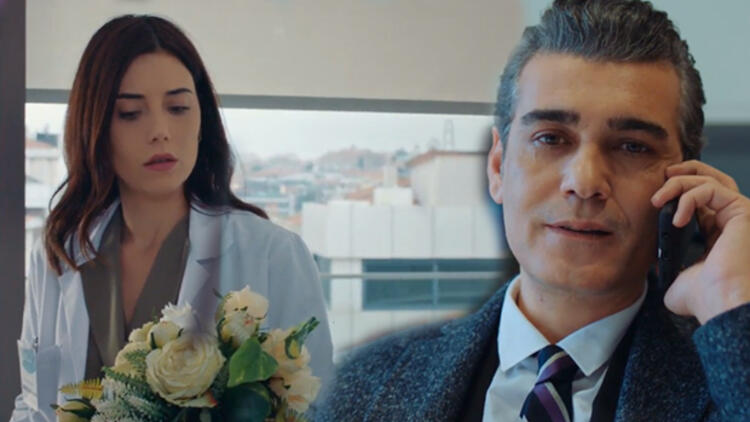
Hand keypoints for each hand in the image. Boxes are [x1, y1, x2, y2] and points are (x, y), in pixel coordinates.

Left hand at [651, 160, 749, 323]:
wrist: (721, 303)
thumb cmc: (705, 298)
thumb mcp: (678, 278)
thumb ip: (670, 267)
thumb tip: (657, 265)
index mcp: (719, 235)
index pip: (702, 201)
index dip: (679, 191)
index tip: (657, 196)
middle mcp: (733, 222)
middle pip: (713, 180)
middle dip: (686, 172)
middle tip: (663, 176)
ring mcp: (740, 215)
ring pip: (710, 181)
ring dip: (679, 183)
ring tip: (658, 199)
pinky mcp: (743, 211)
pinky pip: (712, 189)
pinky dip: (690, 197)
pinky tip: (677, 218)